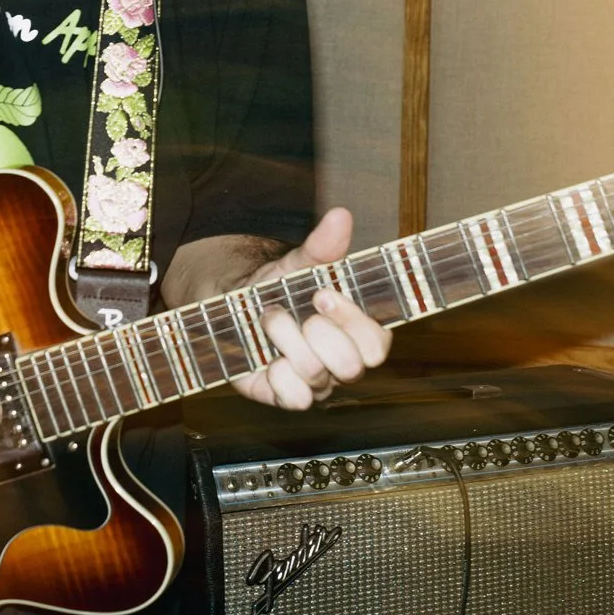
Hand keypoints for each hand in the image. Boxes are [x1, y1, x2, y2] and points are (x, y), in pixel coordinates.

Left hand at [228, 207, 390, 411]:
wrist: (235, 305)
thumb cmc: (280, 287)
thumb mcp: (299, 264)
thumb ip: (323, 247)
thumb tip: (341, 216)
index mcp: (357, 334)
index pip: (377, 344)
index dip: (354, 322)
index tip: (323, 294)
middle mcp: (342, 363)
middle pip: (352, 367)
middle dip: (320, 334)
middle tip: (299, 312)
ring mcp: (316, 384)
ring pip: (316, 376)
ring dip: (286, 340)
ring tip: (269, 319)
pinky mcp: (286, 396)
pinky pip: (293, 398)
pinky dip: (276, 374)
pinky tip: (266, 356)